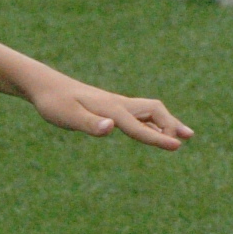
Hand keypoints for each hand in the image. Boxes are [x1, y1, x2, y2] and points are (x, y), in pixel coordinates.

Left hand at [27, 78, 190, 149]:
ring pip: (150, 111)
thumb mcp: (67, 116)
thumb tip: (111, 128)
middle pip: (154, 110)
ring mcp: (116, 104)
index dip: (158, 138)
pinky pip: (139, 114)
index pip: (139, 126)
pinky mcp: (111, 107)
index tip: (177, 147)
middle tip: (187, 138)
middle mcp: (118, 104)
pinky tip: (155, 130)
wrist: (45, 86)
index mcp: (110, 109)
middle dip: (171, 124)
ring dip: (167, 122)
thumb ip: (89, 124)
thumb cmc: (54, 103)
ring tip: (185, 134)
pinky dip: (153, 123)